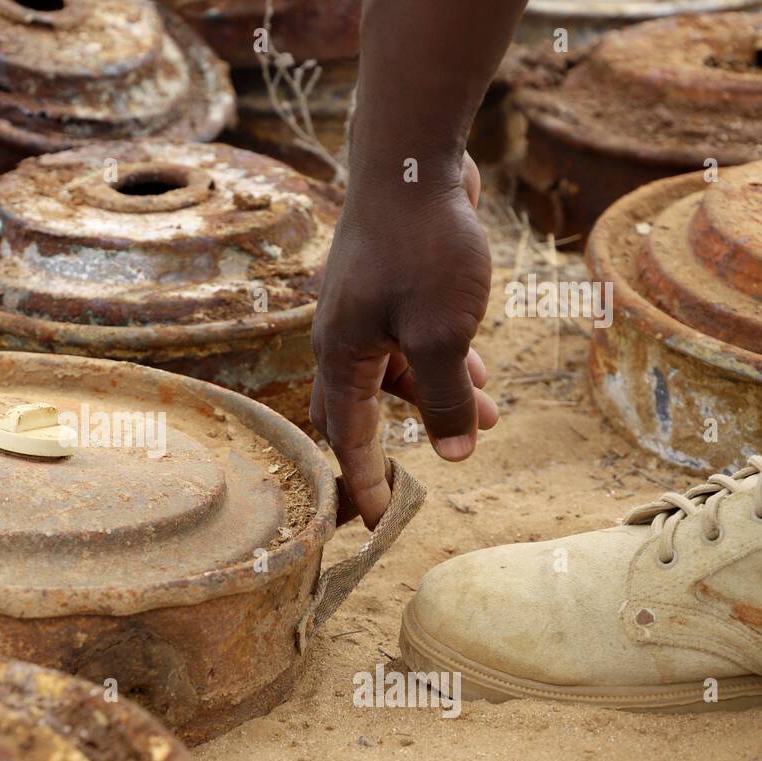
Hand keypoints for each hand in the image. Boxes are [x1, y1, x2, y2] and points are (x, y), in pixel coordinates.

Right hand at [310, 153, 499, 528]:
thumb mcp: (441, 335)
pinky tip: (482, 368)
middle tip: (402, 484)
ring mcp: (364, 310)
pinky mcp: (389, 288)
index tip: (377, 525)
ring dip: (438, 400)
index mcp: (341, 356)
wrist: (412, 162)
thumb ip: (446, 399)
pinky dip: (441, 363)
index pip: (347, 438)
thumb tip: (457, 457)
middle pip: (356, 412)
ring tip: (491, 418)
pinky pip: (409, 343)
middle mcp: (342, 338)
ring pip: (395, 374)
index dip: (365, 483)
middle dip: (386, 448)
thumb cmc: (422, 248)